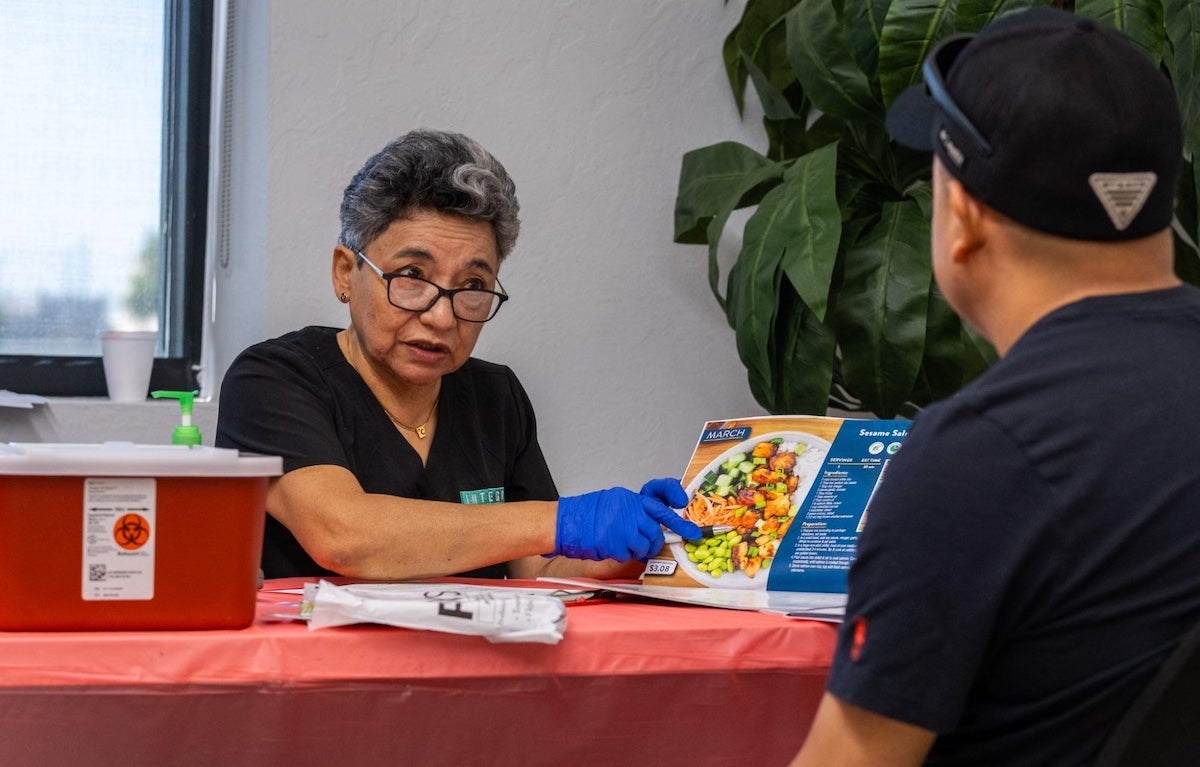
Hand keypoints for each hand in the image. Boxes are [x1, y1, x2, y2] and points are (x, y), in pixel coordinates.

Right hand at [555, 478, 697, 560]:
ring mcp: (623, 527)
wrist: (566, 523)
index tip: (684, 506)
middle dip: (664, 538)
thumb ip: (636, 510)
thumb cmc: (589, 514)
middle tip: (677, 540)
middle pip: (657, 527)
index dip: (673, 497)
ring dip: (641, 549)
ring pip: (647, 544)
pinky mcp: (615, 543)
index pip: (658, 496)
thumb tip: (656, 522)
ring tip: (629, 546)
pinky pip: (630, 554)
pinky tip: (614, 549)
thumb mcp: (615, 502)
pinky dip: (625, 556)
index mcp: (630, 498)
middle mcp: (629, 510)